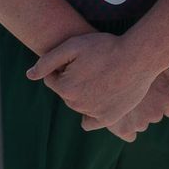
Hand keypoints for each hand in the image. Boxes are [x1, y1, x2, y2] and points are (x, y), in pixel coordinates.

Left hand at [26, 32, 157, 128]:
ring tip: (100, 77)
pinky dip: (91, 114)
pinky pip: (91, 122)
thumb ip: (48, 61)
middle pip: (66, 92)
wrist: (138, 57)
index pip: (53, 79)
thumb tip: (29, 75)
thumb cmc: (105, 47)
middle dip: (72, 80)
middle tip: (91, 66)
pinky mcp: (109, 118)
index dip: (63, 66)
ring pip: (79, 104)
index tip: (78, 58)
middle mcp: (77, 105)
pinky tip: (97, 100)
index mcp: (65, 88)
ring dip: (84, 93)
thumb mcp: (73, 45)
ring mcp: (93, 113)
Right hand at [101, 69, 168, 142]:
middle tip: (132, 94)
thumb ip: (167, 76)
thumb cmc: (135, 59)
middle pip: (153, 116)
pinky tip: (115, 116)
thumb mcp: (157, 64)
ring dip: (133, 116)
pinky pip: (129, 135)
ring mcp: (140, 123)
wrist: (111, 66)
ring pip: (140, 124)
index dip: (161, 103)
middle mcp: (156, 113)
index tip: (152, 97)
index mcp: (167, 98)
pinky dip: (122, 128)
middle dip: (145, 108)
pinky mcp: (123, 130)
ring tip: (119, 99)